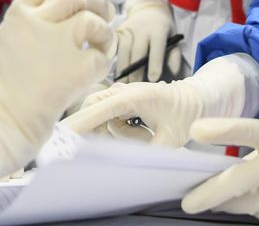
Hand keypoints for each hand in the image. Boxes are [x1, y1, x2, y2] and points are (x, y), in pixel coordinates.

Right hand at [0, 0, 115, 195]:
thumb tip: (71, 10)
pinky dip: (104, 61)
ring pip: (94, 21)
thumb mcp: (8, 42)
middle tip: (107, 13)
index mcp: (17, 16)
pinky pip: (102, 56)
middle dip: (98, 2)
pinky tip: (95, 70)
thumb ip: (34, 22)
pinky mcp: (77, 68)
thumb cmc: (2, 89)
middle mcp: (37, 23)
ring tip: (102, 45)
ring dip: (105, 32)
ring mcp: (58, 44)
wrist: (1, 123)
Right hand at [63, 56, 248, 145]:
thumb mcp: (172, 137)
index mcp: (134, 96)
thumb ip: (151, 151)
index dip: (81, 122)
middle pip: (94, 112)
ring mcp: (119, 95)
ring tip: (148, 134)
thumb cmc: (185, 114)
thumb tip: (131, 165)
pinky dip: (121, 130)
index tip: (63, 133)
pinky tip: (144, 131)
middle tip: (124, 140)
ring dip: (119, 133)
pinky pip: (109, 120)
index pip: (100, 109)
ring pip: (101, 119)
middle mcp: (122, 92)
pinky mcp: (119, 102)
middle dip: (98, 130)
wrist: (194, 99)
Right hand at [115, 0, 180, 81]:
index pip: (157, 47)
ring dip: (123, 68)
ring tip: (123, 84)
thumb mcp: (174, 36)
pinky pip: (114, 47)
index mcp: (158, 30)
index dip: (155, 63)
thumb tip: (173, 71)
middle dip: (135, 70)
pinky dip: (112, 60)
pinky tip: (111, 72)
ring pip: (123, 50)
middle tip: (134, 87)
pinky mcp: (118, 31)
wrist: (148, 8)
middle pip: (137, 51)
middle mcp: (142, 29)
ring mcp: (128, 29)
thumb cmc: (163, 28)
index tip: (153, 78)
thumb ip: (174, 54)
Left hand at [182, 108, 258, 223]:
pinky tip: (258, 198)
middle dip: (206, 196)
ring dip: (229, 202)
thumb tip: (223, 168)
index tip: (195, 130)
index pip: (245, 132)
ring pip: (245, 205)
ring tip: (216, 197)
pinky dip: (255, 207)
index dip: (220, 131)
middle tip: (187, 201)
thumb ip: (255, 150)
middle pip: (235, 184)